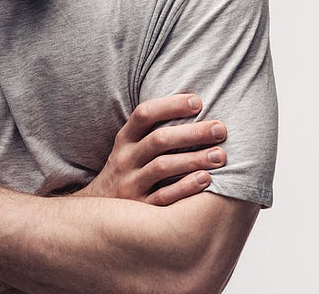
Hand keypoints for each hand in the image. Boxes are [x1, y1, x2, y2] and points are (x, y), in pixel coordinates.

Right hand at [72, 93, 227, 205]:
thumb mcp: (130, 148)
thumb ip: (154, 130)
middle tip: (221, 129)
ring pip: (162, 167)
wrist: (97, 216)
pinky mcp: (139, 208)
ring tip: (220, 156)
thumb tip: (196, 105)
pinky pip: (163, 197)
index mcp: (125, 140)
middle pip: (159, 140)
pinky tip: (205, 180)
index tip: (198, 102)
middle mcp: (125, 159)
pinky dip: (185, 188)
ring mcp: (130, 184)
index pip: (144, 114)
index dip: (171, 105)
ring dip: (193, 159)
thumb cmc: (127, 172)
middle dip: (192, 133)